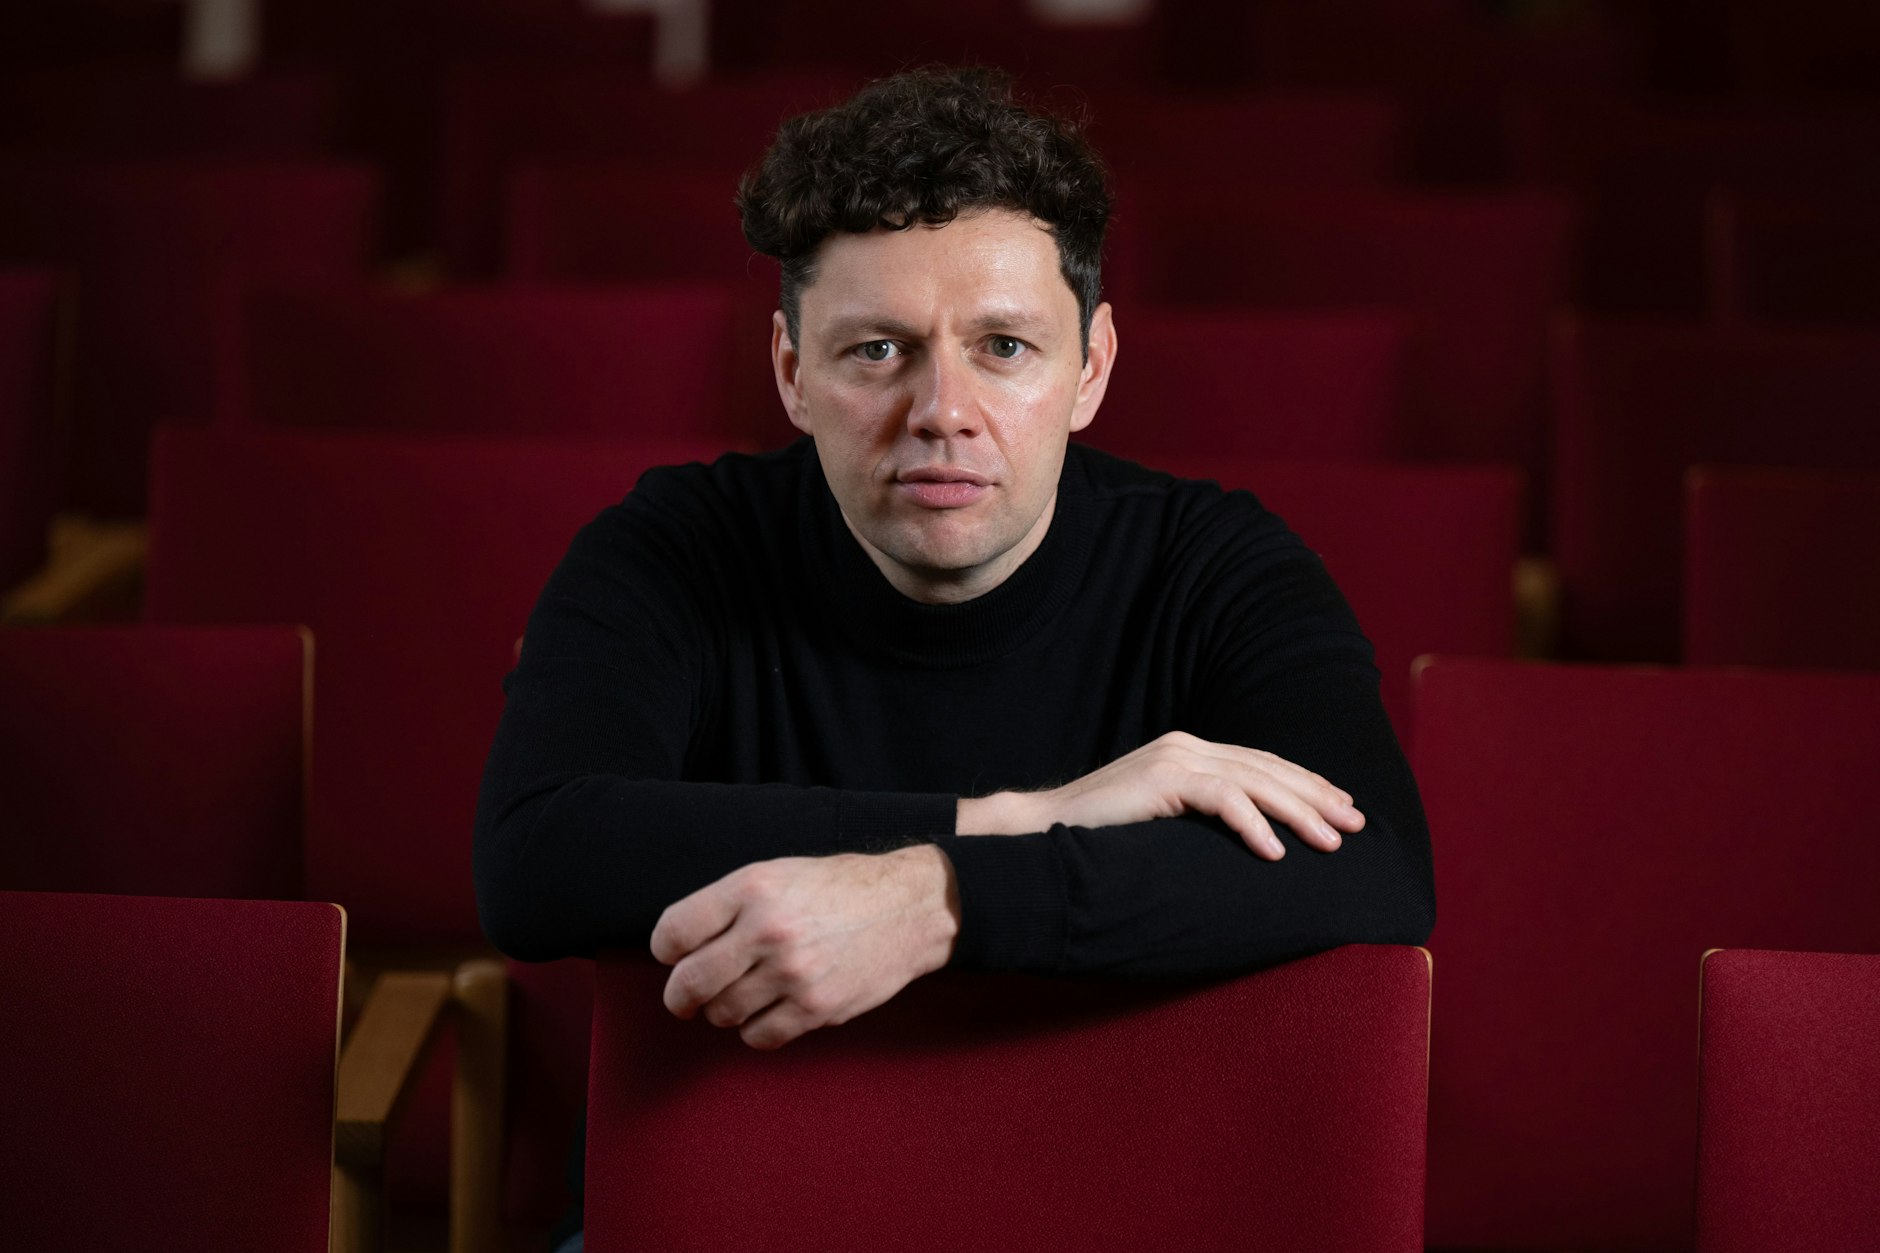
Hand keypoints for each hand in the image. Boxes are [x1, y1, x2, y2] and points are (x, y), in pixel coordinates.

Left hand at [650, 845, 959, 1048]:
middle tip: (684, 998)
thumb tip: (679, 949)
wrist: (909, 907)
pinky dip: (755, 1030)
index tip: (673, 957)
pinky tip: (769, 1010)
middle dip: (679, 996)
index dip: (665, 950)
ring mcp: (793, 973)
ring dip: (722, 1010)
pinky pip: (759, 1037)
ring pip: (722, 1014)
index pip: (674, 932)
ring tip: (742, 994)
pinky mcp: (816, 1008)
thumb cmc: (838, 888)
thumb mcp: (778, 873)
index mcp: (752, 888)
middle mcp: (768, 930)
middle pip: (689, 983)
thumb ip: (728, 905)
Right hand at [955, 731, 1363, 860]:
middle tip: (1356, 825)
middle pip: (1267, 769)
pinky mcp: (1160, 779)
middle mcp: (1185, 746)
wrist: (1041, 831)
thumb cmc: (1100, 837)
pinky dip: (1253, 825)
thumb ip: (1198, 817)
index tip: (1343, 809)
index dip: (1306, 784)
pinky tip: (1276, 853)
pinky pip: (1221, 800)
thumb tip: (1248, 842)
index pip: (1261, 764)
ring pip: (1254, 782)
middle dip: (1317, 796)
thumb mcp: (1162, 821)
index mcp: (1188, 752)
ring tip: (1331, 842)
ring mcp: (1173, 758)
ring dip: (1299, 813)